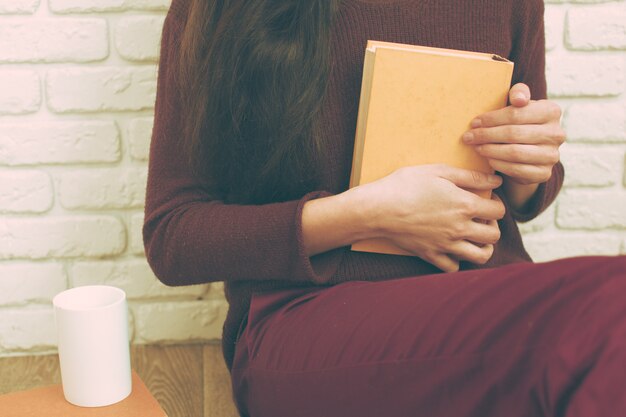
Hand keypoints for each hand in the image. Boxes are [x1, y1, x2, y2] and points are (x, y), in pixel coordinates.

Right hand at [356, 164, 504, 271]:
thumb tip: (496, 180)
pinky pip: (454, 267)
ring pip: (480, 256)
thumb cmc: (406, 185)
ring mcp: (446, 245)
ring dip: (483, 247)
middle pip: (494, 236)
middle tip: (481, 217)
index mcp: (464, 205)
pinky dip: (457, 260)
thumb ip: (470, 176)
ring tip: (474, 236)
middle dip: (492, 225)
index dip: (496, 203)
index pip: (498, 211)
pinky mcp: (431, 255)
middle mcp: (460, 228)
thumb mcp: (438, 171)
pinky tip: (452, 248)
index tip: (487, 199)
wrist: (378, 208)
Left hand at [462, 83, 564, 185]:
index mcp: (551, 111)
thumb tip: (519, 99)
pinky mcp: (544, 173)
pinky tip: (488, 160)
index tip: (474, 122)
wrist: (530, 151)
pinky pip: (516, 169)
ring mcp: (552, 155)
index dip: (492, 119)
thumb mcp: (519, 105)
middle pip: (513, 133)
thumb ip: (518, 93)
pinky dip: (499, 164)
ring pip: (514, 152)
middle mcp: (556, 133)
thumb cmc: (520, 122)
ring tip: (477, 147)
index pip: (516, 114)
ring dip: (490, 150)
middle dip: (487, 135)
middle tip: (469, 137)